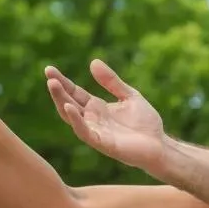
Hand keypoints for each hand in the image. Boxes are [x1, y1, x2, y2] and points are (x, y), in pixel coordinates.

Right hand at [46, 61, 165, 171]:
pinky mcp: (103, 143)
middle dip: (58, 89)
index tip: (49, 69)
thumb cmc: (145, 123)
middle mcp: (92, 120)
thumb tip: (93, 62)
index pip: (74, 92)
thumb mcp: (129, 95)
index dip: (62, 81)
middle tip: (48, 75)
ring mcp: (96, 131)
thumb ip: (111, 81)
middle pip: (69, 103)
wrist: (160, 145)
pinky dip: (76, 120)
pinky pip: (85, 132)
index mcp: (97, 108)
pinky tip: (69, 107)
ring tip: (53, 85)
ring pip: (72, 117)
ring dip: (61, 101)